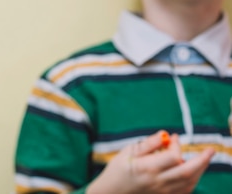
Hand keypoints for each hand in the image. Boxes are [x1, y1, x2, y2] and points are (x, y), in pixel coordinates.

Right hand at [87, 130, 214, 193]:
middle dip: (202, 160)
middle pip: (187, 171)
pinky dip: (193, 180)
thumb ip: (148, 144)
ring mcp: (163, 192)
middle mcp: (158, 182)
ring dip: (199, 169)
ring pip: (190, 182)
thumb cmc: (118, 170)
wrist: (111, 193)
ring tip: (202, 158)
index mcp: (147, 168)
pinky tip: (193, 172)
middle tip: (211, 150)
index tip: (173, 137)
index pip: (173, 157)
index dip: (176, 145)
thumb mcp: (128, 152)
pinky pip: (185, 190)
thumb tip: (165, 134)